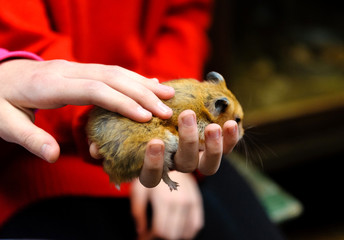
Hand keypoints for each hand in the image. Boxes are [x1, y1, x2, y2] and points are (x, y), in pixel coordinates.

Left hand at [0, 59, 173, 162]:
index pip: (94, 89)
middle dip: (142, 93)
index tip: (146, 117)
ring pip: (115, 71)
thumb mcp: (5, 123)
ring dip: (143, 82)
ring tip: (168, 94)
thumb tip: (52, 156)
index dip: (122, 102)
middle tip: (167, 109)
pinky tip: (150, 83)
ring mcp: (74, 67)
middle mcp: (66, 71)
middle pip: (111, 77)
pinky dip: (133, 78)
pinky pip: (111, 71)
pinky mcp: (80, 69)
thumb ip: (30, 139)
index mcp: (49, 85)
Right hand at [90, 110, 239, 187]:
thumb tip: (92, 149)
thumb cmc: (140, 124)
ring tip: (212, 125)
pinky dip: (231, 139)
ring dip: (212, 145)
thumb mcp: (123, 130)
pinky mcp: (215, 148)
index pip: (152, 176)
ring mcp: (198, 158)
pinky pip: (227, 149)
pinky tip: (230, 122)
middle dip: (186, 141)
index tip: (154, 142)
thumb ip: (109, 139)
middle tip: (184, 116)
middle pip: (185, 165)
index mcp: (155, 166)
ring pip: (208, 164)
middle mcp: (178, 165)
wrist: (168, 114)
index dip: (154, 163)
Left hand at [131, 172, 203, 239]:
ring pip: (184, 233)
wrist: (171, 157)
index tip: (143, 236)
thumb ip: (137, 211)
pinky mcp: (198, 202)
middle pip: (172, 234)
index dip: (149, 237)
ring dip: (173, 235)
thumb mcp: (139, 189)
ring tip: (163, 230)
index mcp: (164, 199)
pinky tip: (176, 227)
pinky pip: (196, 226)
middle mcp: (180, 202)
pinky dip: (186, 231)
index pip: (160, 230)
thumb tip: (140, 231)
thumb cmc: (152, 174)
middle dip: (159, 238)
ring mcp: (191, 203)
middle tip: (151, 234)